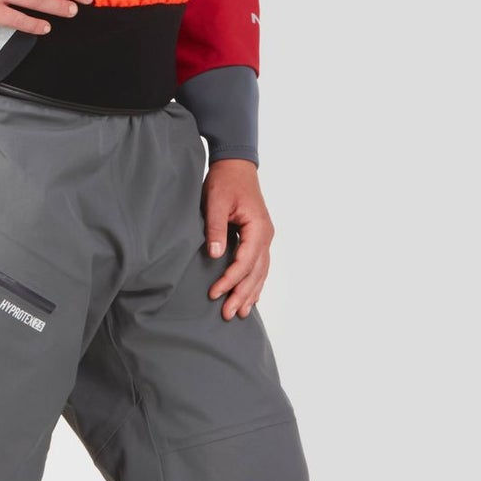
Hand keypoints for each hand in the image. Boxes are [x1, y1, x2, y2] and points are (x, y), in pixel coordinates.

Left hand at [202, 158, 271, 319]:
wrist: (236, 166)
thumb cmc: (226, 181)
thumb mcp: (216, 202)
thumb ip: (216, 228)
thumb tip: (215, 255)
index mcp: (258, 228)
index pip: (245, 262)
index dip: (230, 280)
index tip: (214, 293)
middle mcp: (266, 236)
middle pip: (256, 272)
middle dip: (241, 294)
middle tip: (227, 314)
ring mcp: (265, 238)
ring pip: (260, 272)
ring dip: (250, 293)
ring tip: (239, 313)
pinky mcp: (259, 238)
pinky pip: (260, 265)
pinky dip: (256, 282)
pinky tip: (251, 297)